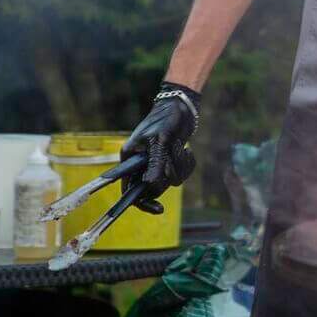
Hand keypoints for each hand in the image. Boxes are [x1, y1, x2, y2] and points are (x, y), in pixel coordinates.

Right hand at [116, 82, 199, 208]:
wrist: (181, 107)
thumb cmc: (165, 120)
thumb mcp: (160, 141)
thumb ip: (155, 164)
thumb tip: (151, 186)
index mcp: (129, 160)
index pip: (130, 191)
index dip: (142, 202)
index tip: (158, 208)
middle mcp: (140, 164)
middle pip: (154, 188)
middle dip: (168, 175)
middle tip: (175, 158)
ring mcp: (156, 164)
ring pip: (170, 181)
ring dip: (180, 167)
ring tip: (180, 148)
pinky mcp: (170, 162)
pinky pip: (181, 174)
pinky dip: (187, 164)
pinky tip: (186, 150)